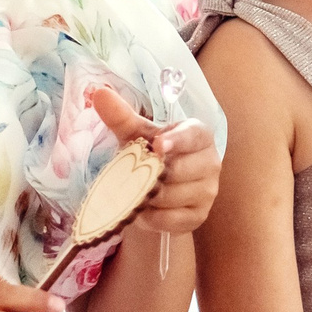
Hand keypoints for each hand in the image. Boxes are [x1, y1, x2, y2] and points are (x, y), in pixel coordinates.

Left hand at [87, 85, 221, 236]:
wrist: (160, 193)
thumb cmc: (151, 156)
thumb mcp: (137, 135)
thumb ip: (121, 116)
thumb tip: (99, 92)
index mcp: (199, 135)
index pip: (194, 135)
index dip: (177, 140)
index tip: (158, 145)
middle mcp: (211, 162)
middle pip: (179, 170)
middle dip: (151, 174)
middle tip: (132, 174)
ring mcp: (208, 191)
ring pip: (172, 196)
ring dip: (146, 197)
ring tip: (135, 192)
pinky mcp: (200, 216)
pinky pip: (169, 219)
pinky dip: (150, 217)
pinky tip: (143, 210)